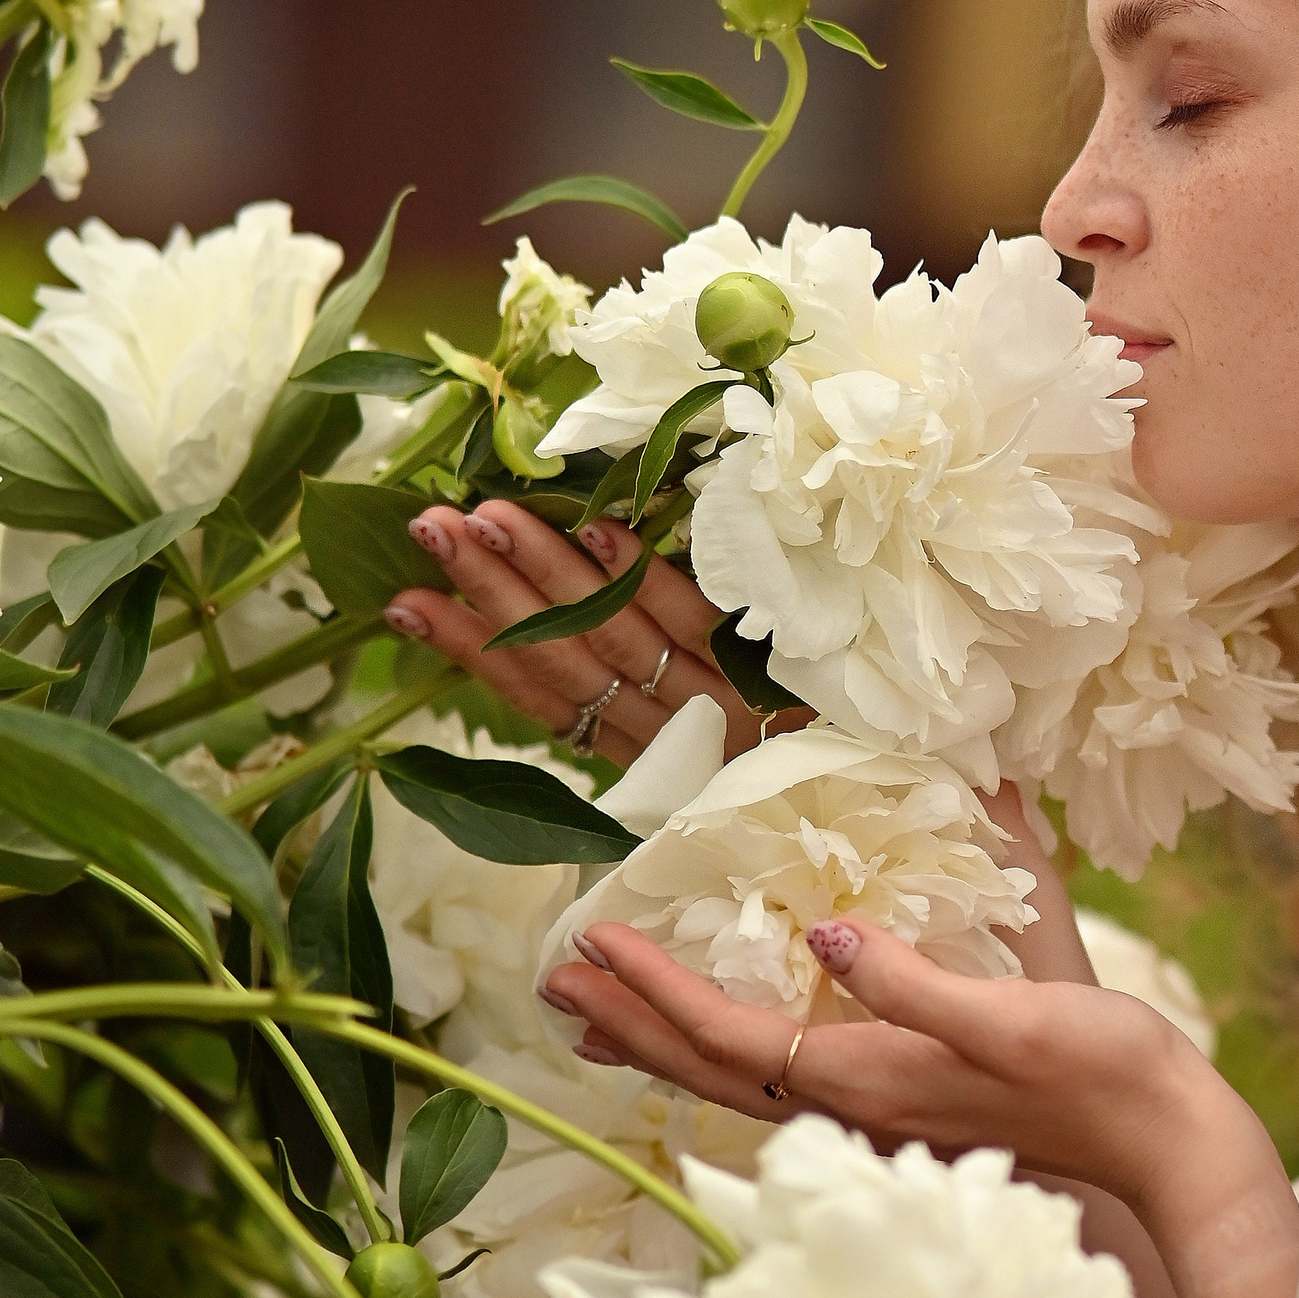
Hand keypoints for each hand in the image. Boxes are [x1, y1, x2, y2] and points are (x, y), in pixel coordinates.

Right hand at [388, 501, 792, 763]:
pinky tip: (599, 530)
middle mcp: (669, 730)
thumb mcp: (710, 745)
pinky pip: (697, 627)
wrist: (896, 781)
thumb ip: (649, 695)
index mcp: (645, 752)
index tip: (403, 601)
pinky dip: (644, 580)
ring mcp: (717, 704)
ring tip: (482, 516)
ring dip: (543, 572)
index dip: (470, 649)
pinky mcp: (773, 678)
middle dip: (488, 590)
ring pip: (611, 636)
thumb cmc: (801, 756)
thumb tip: (572, 597)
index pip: (540, 696)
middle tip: (429, 527)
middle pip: (562, 655)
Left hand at [545, 918, 1228, 1200]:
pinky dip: (727, 1054)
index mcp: (867, 1076)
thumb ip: (909, 979)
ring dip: (665, 1044)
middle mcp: (855, 1105)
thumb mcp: (1005, 1008)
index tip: (595, 943)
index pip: (730, 1034)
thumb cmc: (1093, 1065)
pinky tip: (730, 1041)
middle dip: (630, 1024)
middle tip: (556, 980)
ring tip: (605, 1017)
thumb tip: (827, 932)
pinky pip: (781, 1083)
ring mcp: (877, 1114)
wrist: (1158, 1134)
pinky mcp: (903, 1106)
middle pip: (712, 1070)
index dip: (656, 991)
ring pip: (739, 1082)